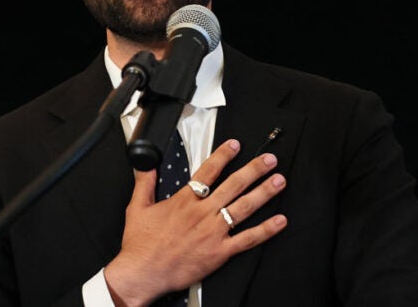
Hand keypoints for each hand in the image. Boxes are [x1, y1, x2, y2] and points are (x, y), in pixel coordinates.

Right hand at [103, 139, 287, 305]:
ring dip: (264, 193)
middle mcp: (202, 213)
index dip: (223, 156)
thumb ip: (144, 183)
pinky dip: (265, 230)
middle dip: (254, 170)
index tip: (236, 145)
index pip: (208, 172)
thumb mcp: (137, 207)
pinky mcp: (220, 252)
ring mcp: (213, 232)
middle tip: (269, 160)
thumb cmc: (140, 244)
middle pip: (233, 185)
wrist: (143, 273)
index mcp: (184, 201)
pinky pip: (247, 239)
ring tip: (279, 181)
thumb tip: (146, 165)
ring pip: (244, 207)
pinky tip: (279, 221)